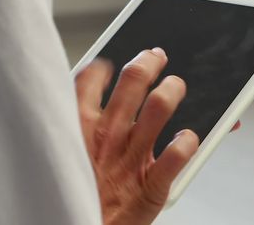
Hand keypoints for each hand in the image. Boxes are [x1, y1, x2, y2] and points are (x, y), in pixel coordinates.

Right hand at [75, 49, 198, 224]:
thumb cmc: (75, 197)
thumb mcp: (65, 156)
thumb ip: (76, 130)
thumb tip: (84, 103)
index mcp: (79, 129)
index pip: (89, 80)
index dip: (102, 67)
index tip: (109, 65)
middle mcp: (107, 138)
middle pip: (132, 82)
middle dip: (149, 63)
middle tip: (156, 57)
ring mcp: (130, 159)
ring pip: (158, 108)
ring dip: (172, 91)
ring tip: (175, 86)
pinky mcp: (150, 186)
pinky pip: (177, 156)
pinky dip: (187, 142)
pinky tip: (188, 137)